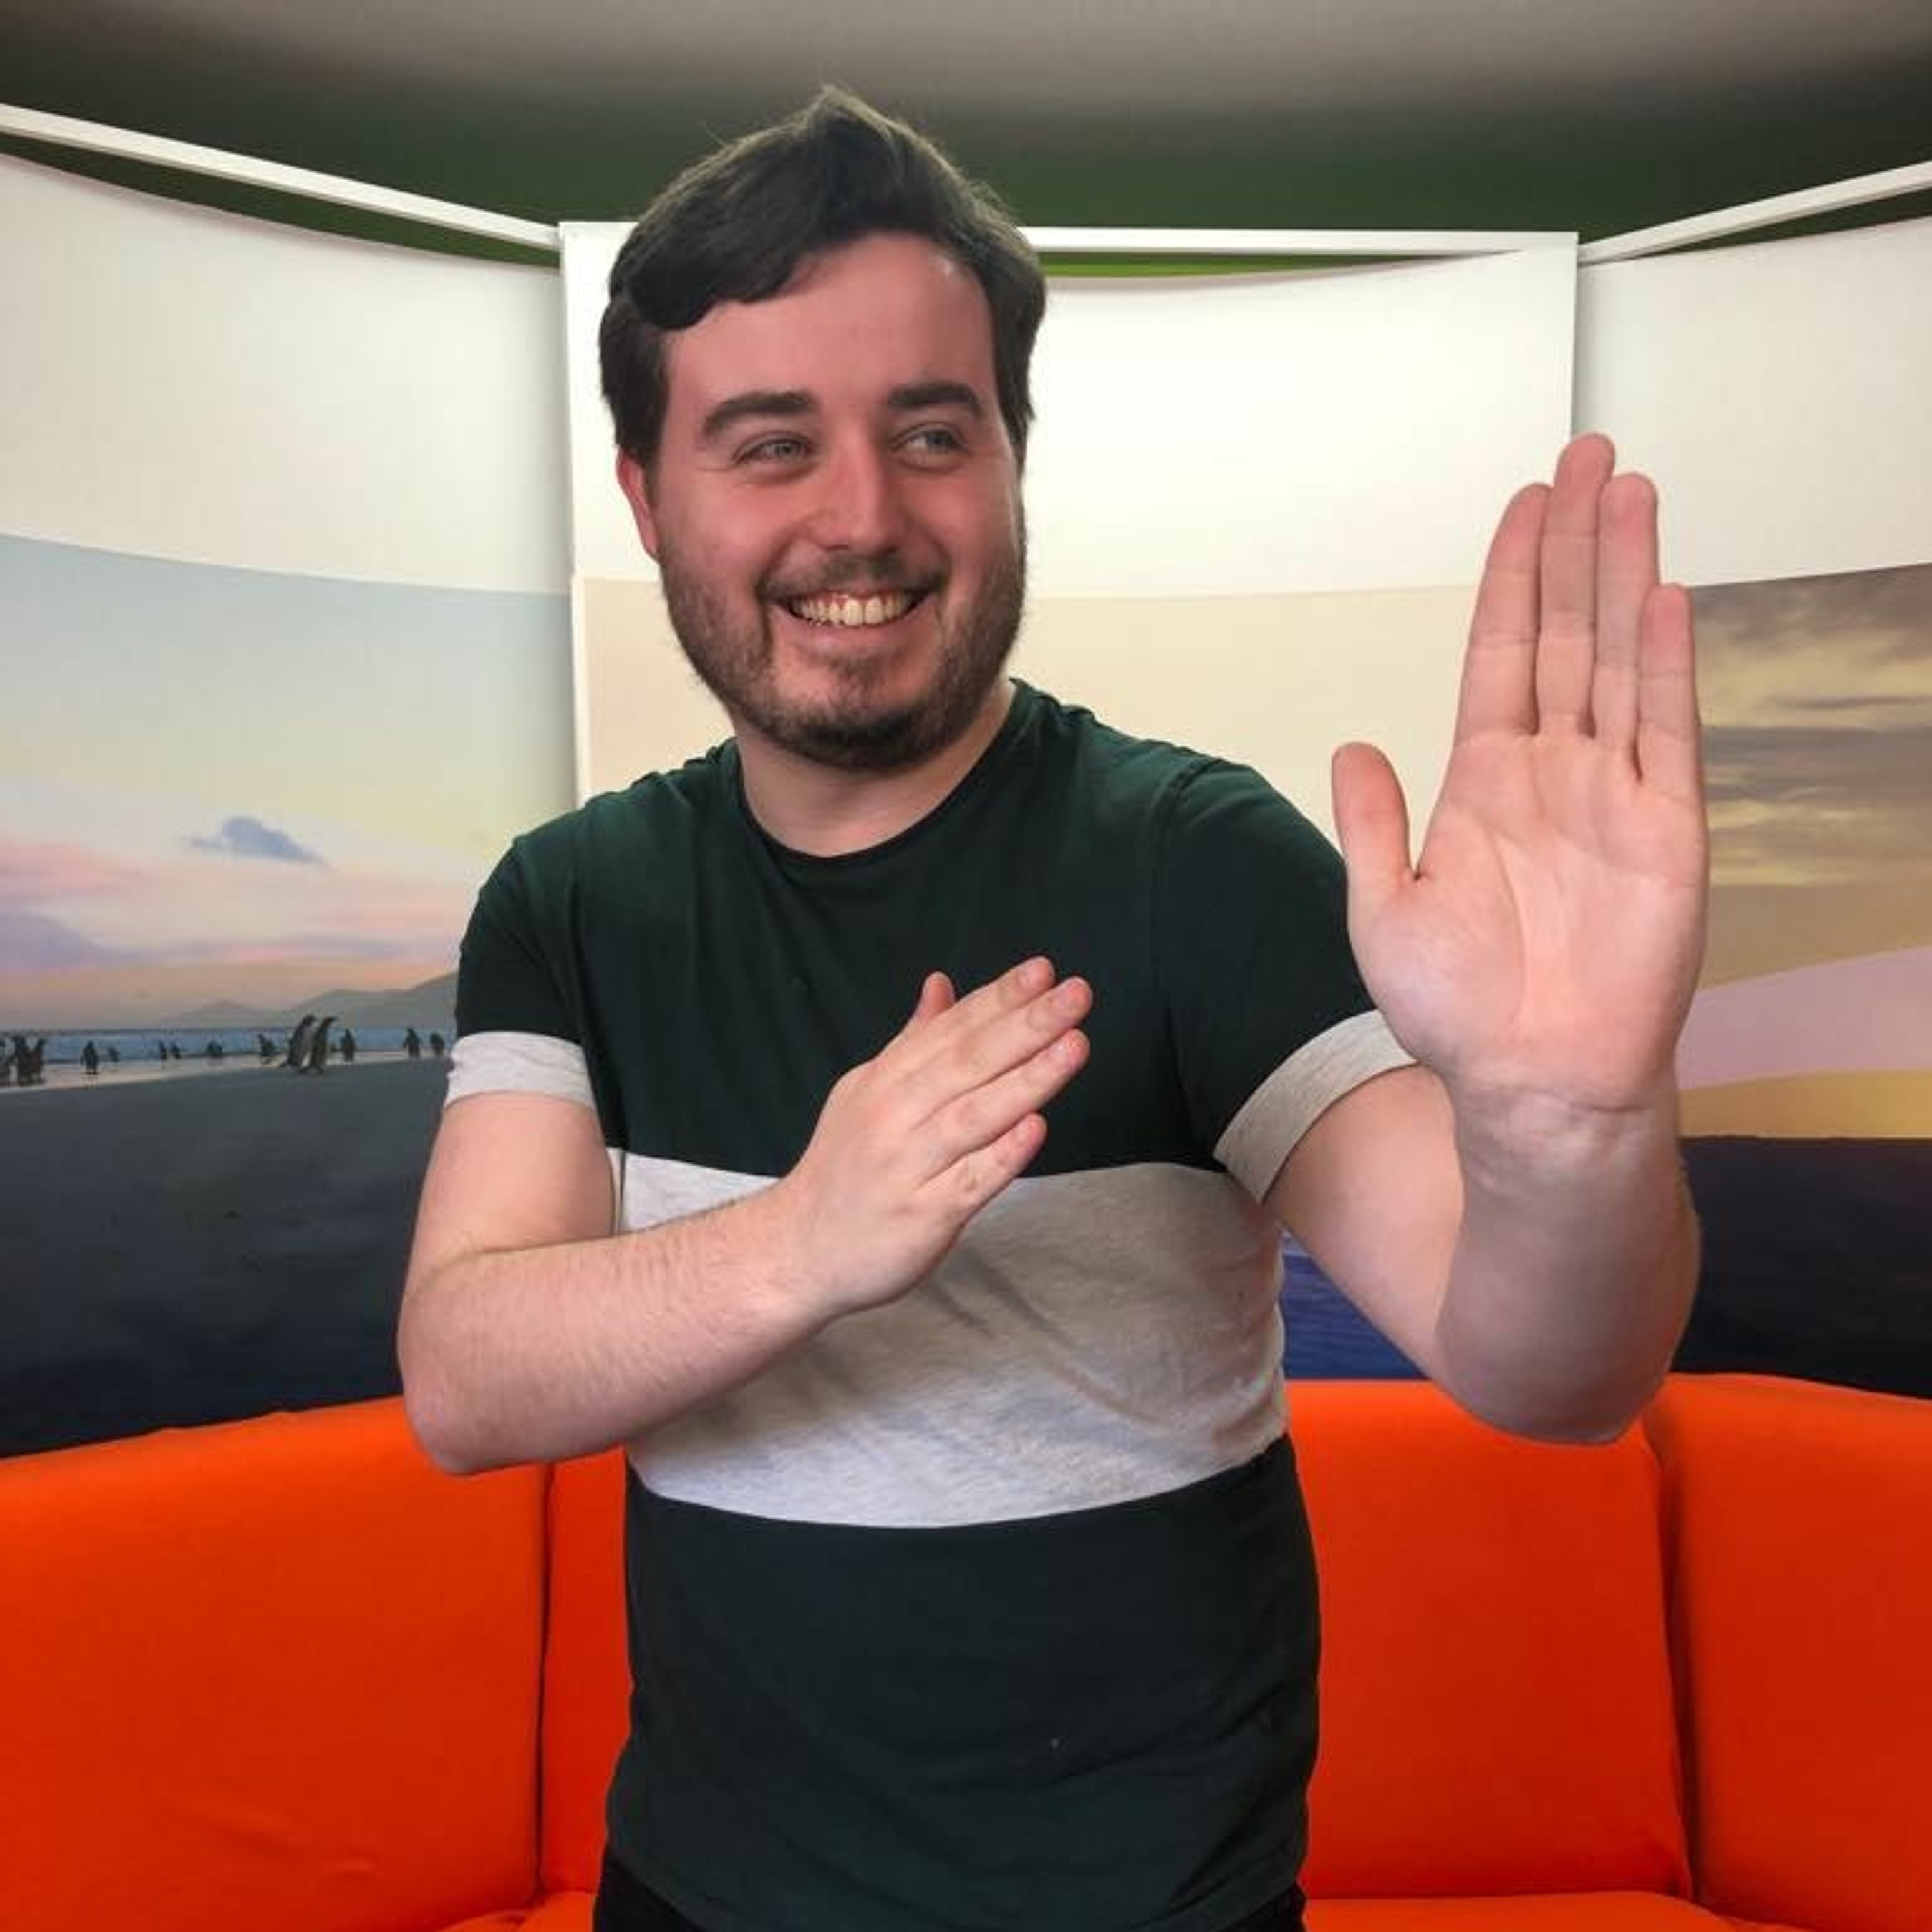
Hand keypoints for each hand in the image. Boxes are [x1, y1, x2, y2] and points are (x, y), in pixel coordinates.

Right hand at [775, 957, 1090, 1318]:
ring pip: (974, 1116)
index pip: (951, 1029)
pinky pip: (967, 1183)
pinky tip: (1037, 1127)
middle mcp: (895, 1117)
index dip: (999, 997)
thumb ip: (912, 1041)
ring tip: (1074, 1045)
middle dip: (1026, 1024)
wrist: (797, 1250)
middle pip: (967, 1062)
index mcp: (887, 1081)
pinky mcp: (921, 1218)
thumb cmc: (844, 1169)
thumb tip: (941, 983)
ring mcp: (908, 1167)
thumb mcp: (866, 1092)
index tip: (1044, 970)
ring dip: (1027, 1079)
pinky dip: (1002, 1156)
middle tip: (1074, 995)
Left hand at [1331, 434, 1706, 1125]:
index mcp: (1484, 780)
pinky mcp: (1666, 831)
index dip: (1512, 576)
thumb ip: (1372, 822)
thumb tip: (1352, 745)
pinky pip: (1666, 731)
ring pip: (1618, 659)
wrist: (1526, 1081)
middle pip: (1564, 632)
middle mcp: (1554, 771)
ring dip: (1624, 575)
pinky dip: (1664, 664)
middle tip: (1586, 455)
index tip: (1525, 504)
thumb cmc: (1456, 1010)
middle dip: (1575, 544)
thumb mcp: (1382, 909)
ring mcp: (1614, 793)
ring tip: (1628, 490)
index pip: (1500, 651)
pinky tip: (1662, 596)